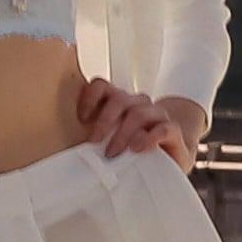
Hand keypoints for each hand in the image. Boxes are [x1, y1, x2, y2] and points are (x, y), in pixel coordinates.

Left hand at [75, 78, 205, 168]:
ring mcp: (157, 116)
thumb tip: (68, 152)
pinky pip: (164, 128)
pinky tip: (138, 149)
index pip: (102, 86)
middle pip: (120, 99)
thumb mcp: (111, 141)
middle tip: (94, 143)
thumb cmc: (134, 150)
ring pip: (140, 113)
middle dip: (105, 120)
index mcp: (120, 104)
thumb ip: (96, 137)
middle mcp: (138, 105)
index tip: (82, 118)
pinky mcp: (173, 132)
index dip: (90, 97)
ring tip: (113, 152)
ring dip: (123, 132)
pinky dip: (149, 138)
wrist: (172, 155)